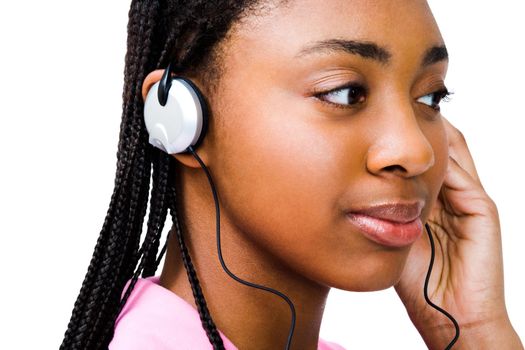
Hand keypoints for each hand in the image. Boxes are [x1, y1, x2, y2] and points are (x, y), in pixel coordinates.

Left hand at [394, 117, 522, 348]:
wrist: (447, 313)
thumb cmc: (415, 279)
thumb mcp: (392, 234)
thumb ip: (382, 209)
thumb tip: (356, 182)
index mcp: (429, 200)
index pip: (417, 158)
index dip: (399, 138)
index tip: (374, 119)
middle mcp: (450, 195)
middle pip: (437, 147)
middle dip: (418, 125)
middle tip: (394, 103)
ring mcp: (468, 200)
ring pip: (453, 152)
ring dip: (432, 132)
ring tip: (410, 111)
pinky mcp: (482, 210)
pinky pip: (462, 176)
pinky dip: (445, 157)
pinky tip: (425, 141)